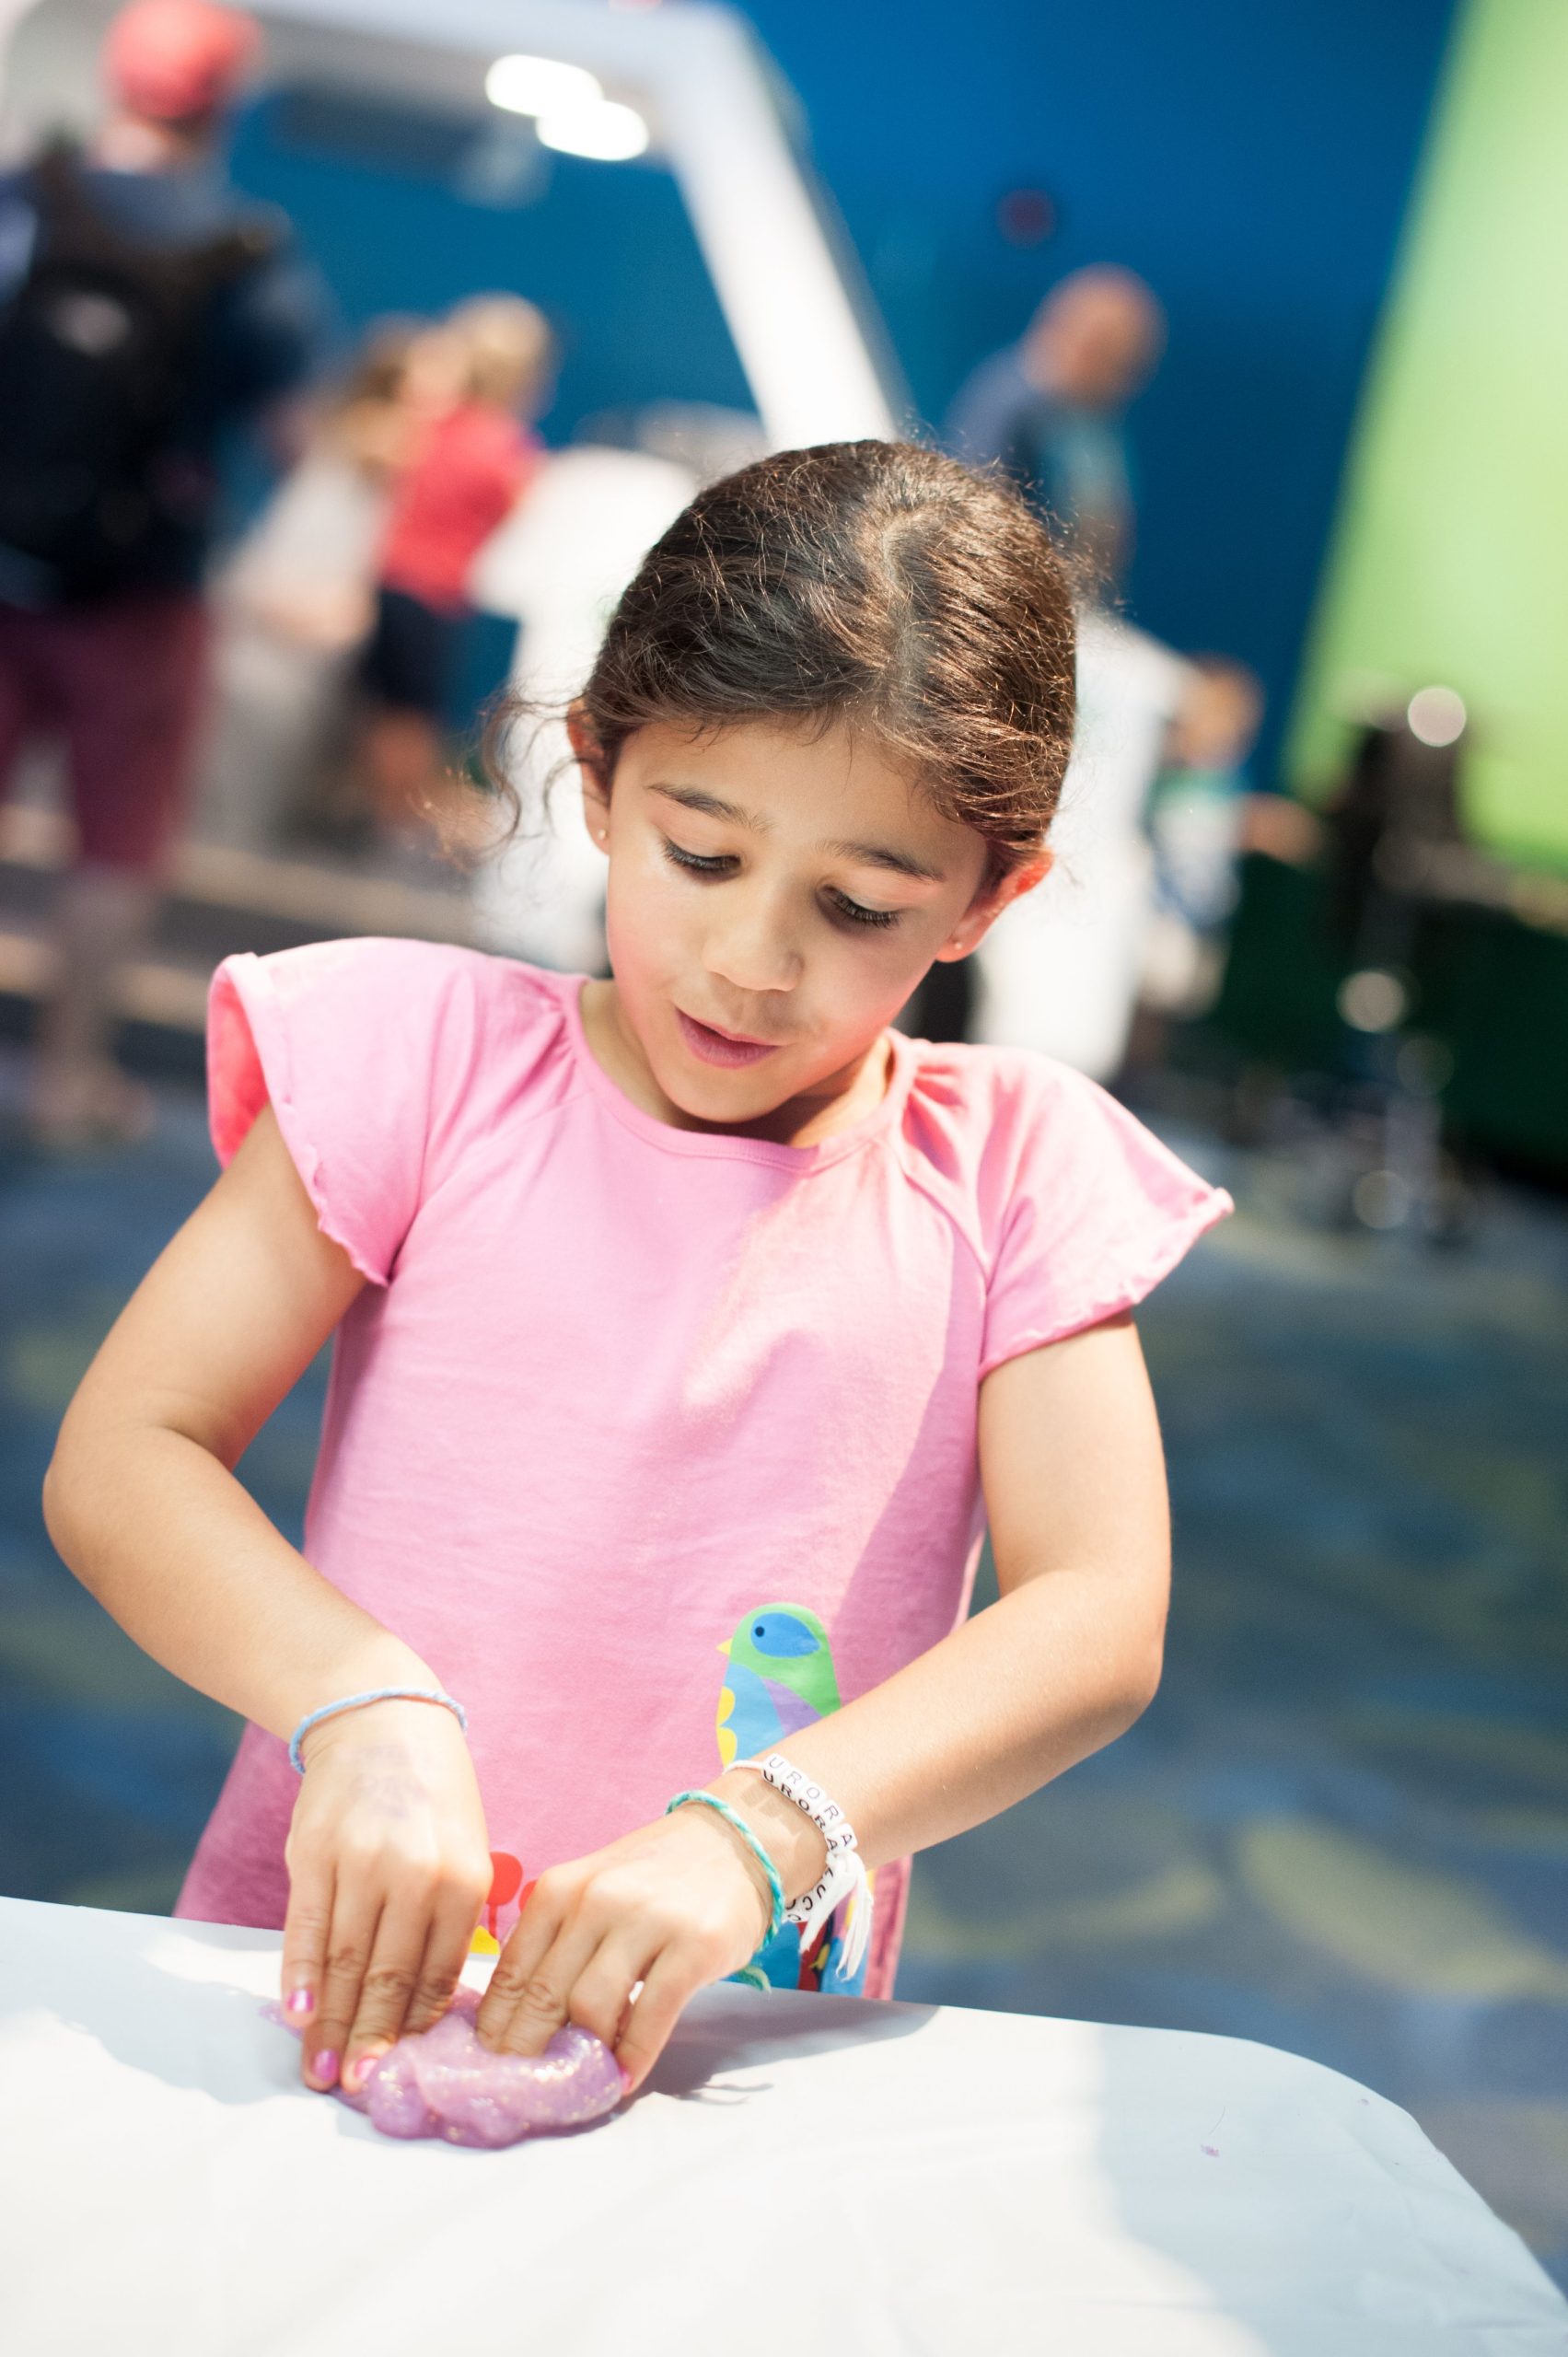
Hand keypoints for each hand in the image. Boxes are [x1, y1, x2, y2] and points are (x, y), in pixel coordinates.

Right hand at [281, 1698, 492, 2094]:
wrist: (384, 1720)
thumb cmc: (435, 1797)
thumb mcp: (467, 1850)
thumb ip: (454, 1922)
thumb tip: (436, 2006)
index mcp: (464, 1881)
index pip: (439, 1976)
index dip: (417, 2031)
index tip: (404, 2074)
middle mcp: (416, 1875)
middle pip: (388, 1978)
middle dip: (370, 2041)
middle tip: (357, 2092)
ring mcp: (361, 1864)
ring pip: (343, 1962)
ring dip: (329, 2024)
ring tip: (319, 2073)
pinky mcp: (314, 1854)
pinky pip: (304, 1928)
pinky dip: (297, 1977)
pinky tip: (295, 2016)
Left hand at [474, 1804, 778, 2092]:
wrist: (731, 1842)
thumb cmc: (650, 1879)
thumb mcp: (589, 1896)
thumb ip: (555, 1947)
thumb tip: (516, 2025)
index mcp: (557, 1890)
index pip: (509, 1976)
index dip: (495, 2034)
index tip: (490, 2073)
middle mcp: (594, 1901)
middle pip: (542, 1998)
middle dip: (527, 2057)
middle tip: (525, 2097)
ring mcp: (646, 1920)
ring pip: (590, 2010)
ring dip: (582, 2060)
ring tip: (580, 2086)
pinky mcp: (694, 1945)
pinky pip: (651, 2017)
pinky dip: (632, 2058)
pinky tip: (623, 2079)